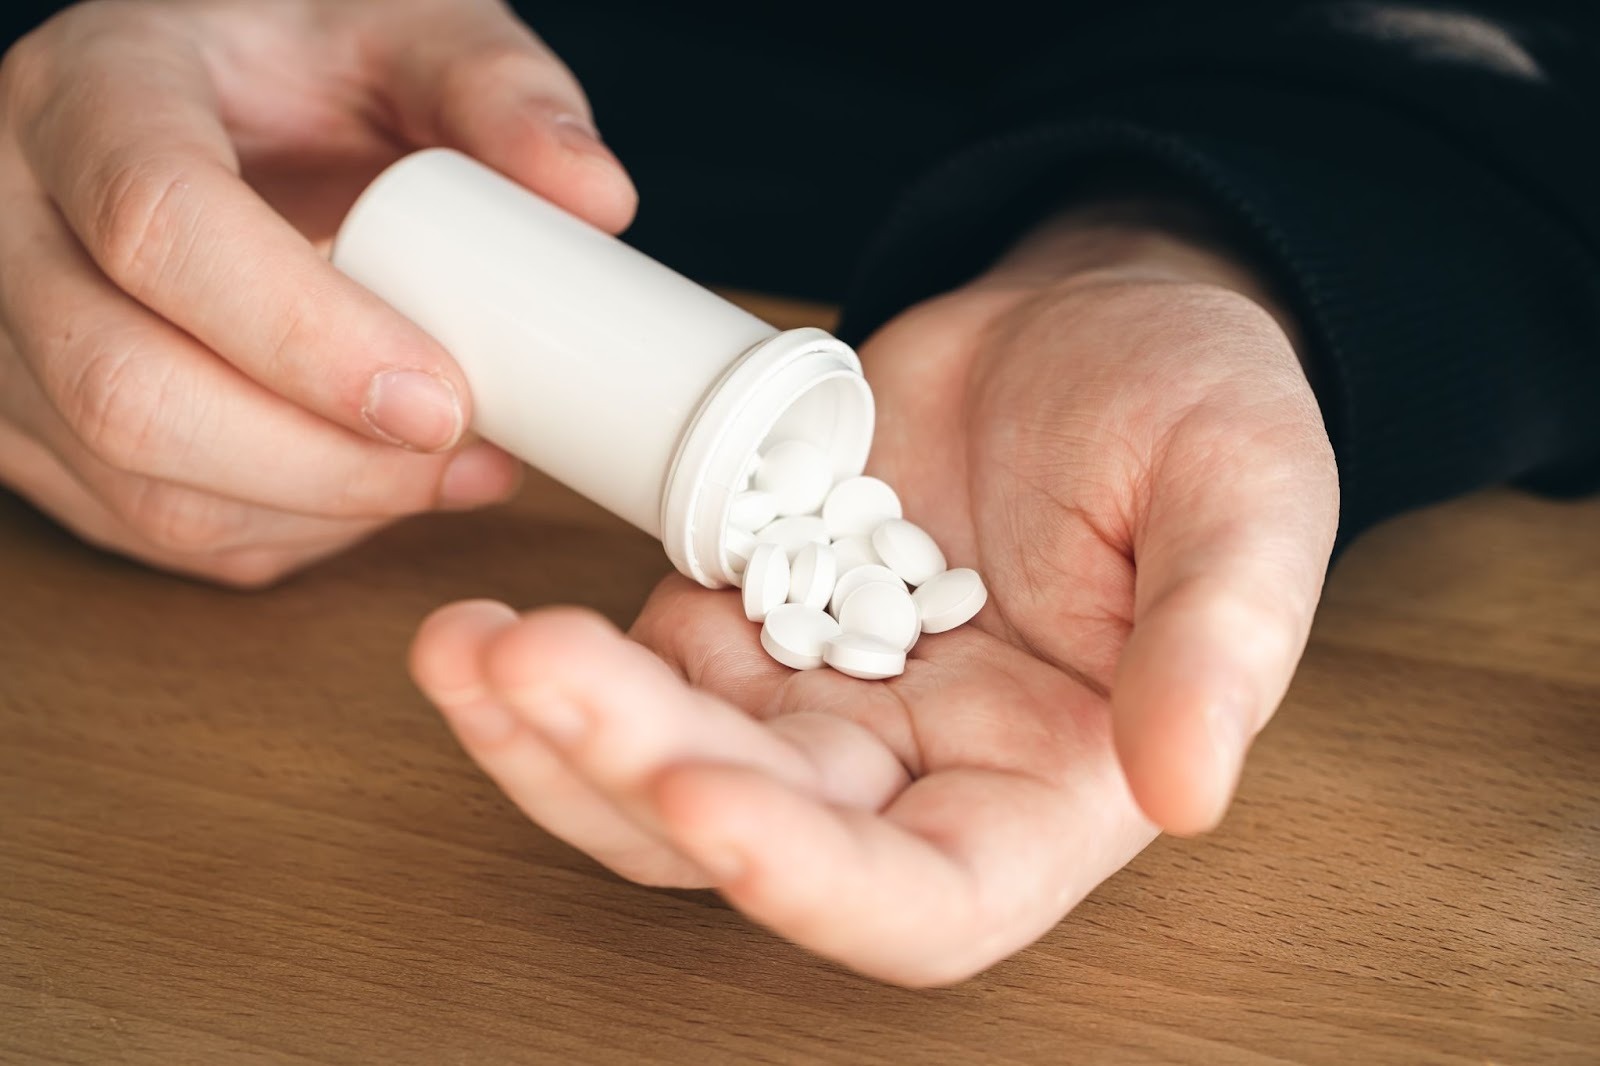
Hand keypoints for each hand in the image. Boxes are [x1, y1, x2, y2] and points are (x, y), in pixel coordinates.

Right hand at [0, 0, 634, 584]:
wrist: (218, 102)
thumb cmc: (306, 66)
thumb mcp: (405, 33)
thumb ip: (499, 92)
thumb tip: (597, 199)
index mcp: (94, 92)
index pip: (159, 225)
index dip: (305, 336)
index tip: (444, 398)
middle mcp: (12, 218)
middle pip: (127, 387)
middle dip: (321, 459)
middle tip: (465, 456)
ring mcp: (7, 336)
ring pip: (136, 486)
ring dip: (320, 511)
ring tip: (452, 473)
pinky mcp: (38, 428)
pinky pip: (154, 530)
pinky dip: (287, 536)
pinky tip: (377, 491)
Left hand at [410, 208, 1338, 983]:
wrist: (1090, 316)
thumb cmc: (1197, 405)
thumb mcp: (1247, 499)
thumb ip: (1221, 642)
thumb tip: (1188, 790)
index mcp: (1046, 787)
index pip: (924, 901)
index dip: (809, 882)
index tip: (705, 800)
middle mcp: (918, 773)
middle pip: (755, 833)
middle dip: (633, 767)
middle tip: (532, 666)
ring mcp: (819, 700)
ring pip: (664, 769)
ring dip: (557, 732)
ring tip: (463, 651)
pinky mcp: (748, 620)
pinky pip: (638, 670)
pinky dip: (554, 664)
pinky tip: (481, 618)